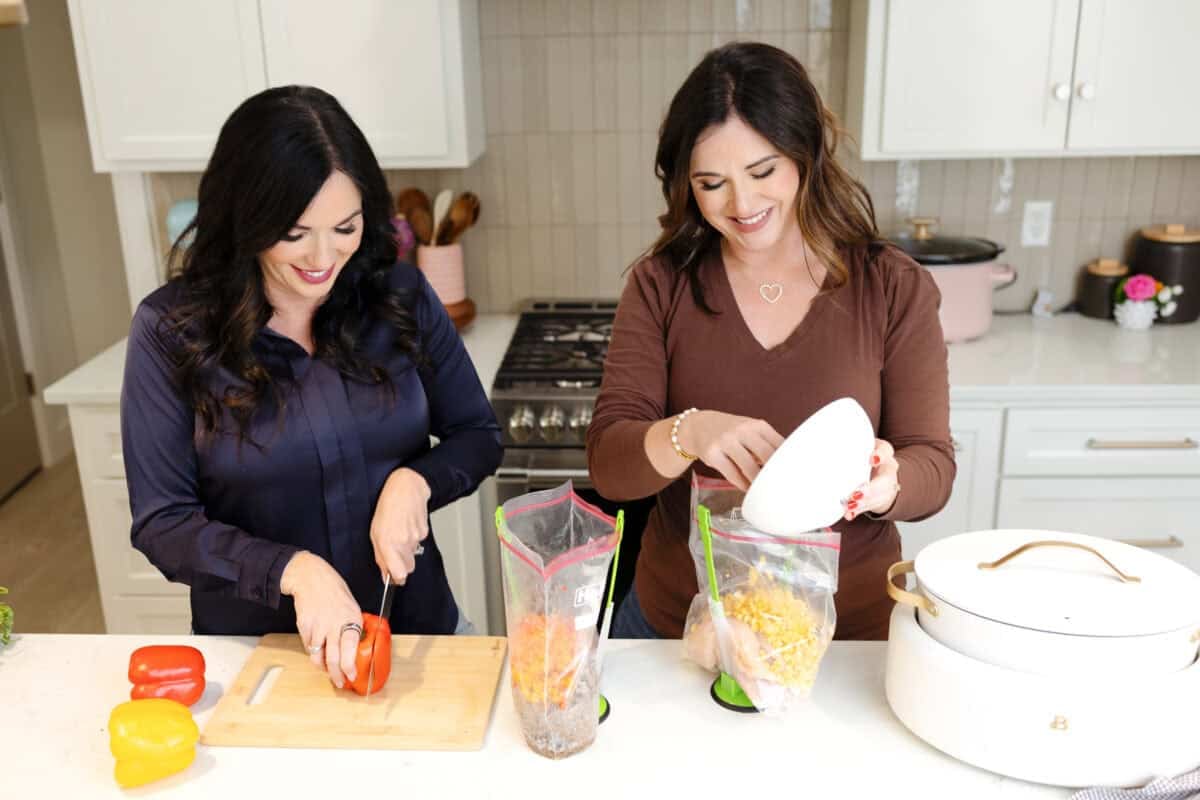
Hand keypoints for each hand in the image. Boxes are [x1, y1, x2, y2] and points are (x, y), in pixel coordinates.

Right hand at [280, 551, 361, 688]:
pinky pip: (309, 647)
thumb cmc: (335, 593)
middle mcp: (334, 624)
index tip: (352, 676)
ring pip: (318, 656)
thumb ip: (354, 628)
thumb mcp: (352, 608)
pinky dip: (314, 652)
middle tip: (339, 682)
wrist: (312, 579)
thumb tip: (357, 649)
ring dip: (323, 667)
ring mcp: (317, 626)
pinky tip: (319, 650)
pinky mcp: (304, 627)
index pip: (350, 648)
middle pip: (333, 658)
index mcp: (351, 619)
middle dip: (336, 675)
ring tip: (328, 670)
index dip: (350, 666)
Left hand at [369, 467, 431, 584]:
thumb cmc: (387, 508)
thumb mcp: (375, 533)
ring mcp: (416, 537)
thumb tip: (385, 574)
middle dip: (402, 564)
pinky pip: (419, 543)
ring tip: (400, 533)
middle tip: (395, 551)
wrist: (405, 488)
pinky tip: (408, 526)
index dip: (397, 579)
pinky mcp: (424, 532)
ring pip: (413, 555)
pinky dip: (414, 538)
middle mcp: (403, 543)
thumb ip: (380, 556)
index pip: (399, 575)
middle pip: (409, 568)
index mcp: (388, 544)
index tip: (394, 578)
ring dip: (407, 550)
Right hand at [677, 411, 784, 489]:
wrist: (698, 426)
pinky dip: (741, 484)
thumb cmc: (731, 431)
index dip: (788, 461)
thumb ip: (767, 445)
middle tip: (782, 487)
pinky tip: (747, 488)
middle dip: (774, 473)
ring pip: (748, 466)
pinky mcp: (712, 454)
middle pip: (766, 454)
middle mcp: (742, 430)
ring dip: (758, 481)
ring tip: (763, 491)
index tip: (795, 475)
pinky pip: (731, 473)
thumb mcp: (750, 430)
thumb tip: (787, 467)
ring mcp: (726, 441)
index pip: (779, 444)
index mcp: (757, 425)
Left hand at [843, 439, 900, 520]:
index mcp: (883, 452)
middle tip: (856, 494)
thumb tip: (820, 443)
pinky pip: (870, 507)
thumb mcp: (861, 445)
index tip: (872, 460)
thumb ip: (847, 445)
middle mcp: (887, 469)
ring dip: (863, 503)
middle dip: (871, 490)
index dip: (880, 456)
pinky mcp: (878, 499)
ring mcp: (884, 486)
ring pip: (879, 496)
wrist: (879, 470)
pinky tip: (849, 514)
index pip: (886, 451)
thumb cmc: (864, 454)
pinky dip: (857, 511)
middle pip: (884, 480)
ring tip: (850, 507)